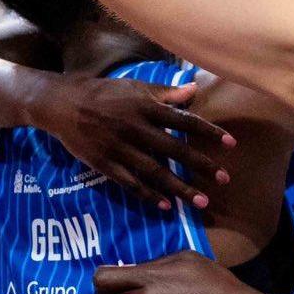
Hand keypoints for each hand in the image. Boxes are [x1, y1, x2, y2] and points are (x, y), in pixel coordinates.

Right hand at [36, 76, 234, 210]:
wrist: (62, 104)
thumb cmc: (104, 93)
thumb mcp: (135, 87)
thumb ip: (165, 92)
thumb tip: (195, 90)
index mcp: (145, 106)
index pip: (184, 120)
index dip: (208, 132)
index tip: (231, 144)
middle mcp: (134, 128)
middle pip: (173, 149)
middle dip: (200, 165)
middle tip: (223, 179)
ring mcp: (119, 148)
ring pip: (154, 172)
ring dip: (179, 188)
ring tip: (200, 201)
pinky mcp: (104, 164)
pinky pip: (129, 183)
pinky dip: (147, 195)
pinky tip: (165, 205)